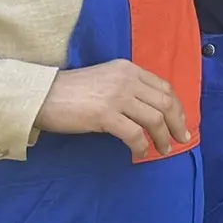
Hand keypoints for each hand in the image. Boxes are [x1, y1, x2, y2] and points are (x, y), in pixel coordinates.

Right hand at [37, 60, 189, 159]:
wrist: (40, 95)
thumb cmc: (71, 91)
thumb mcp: (106, 79)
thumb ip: (128, 88)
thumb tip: (150, 111)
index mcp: (128, 69)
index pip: (164, 87)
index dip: (177, 107)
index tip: (181, 122)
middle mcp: (127, 79)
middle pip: (166, 102)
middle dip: (178, 123)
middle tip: (182, 139)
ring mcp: (116, 96)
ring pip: (155, 119)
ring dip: (163, 137)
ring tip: (164, 149)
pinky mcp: (105, 115)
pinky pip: (134, 134)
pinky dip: (142, 146)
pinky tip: (140, 153)